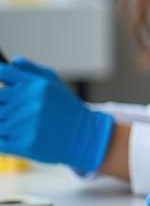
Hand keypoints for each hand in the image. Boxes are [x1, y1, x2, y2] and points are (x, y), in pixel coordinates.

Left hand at [0, 57, 113, 171]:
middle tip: (8, 108)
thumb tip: (13, 60)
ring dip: (2, 121)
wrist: (85, 135)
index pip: (2, 73)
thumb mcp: (54, 82)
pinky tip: (10, 135)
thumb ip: (31, 70)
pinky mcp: (24, 145)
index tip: (1, 82)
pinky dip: (2, 138)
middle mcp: (29, 102)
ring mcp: (25, 124)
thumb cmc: (67, 108)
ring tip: (13, 122)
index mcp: (35, 85)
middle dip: (1, 104)